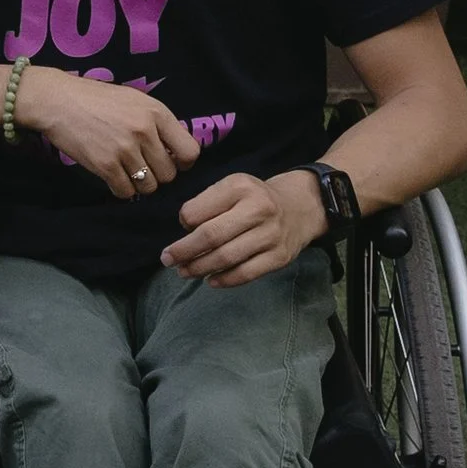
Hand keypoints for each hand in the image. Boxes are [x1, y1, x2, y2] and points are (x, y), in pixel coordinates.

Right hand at [15, 66, 202, 198]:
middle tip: (142, 166)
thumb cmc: (96, 99)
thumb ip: (156, 122)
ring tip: (126, 172)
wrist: (57, 100)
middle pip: (169, 174)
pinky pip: (126, 192)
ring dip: (140, 184)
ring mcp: (124, 149)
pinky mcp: (105, 165)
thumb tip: (175, 151)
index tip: (169, 161)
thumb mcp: (134, 100)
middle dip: (157, 175)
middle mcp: (144, 131)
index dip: (183, 162)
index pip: (190, 151)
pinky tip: (113, 176)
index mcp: (156, 112)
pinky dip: (121, 188)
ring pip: (149, 187)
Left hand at [162, 170, 326, 286]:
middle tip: (167, 260)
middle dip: (184, 251)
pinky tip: (210, 280)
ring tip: (184, 272)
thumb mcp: (231, 187)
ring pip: (227, 257)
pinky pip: (247, 273)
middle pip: (211, 236)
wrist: (300, 207)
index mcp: (239, 187)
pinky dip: (225, 280)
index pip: (198, 210)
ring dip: (200, 268)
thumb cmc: (253, 198)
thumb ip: (207, 203)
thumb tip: (185, 231)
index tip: (181, 228)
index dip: (184, 222)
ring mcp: (271, 235)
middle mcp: (259, 209)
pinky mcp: (280, 257)